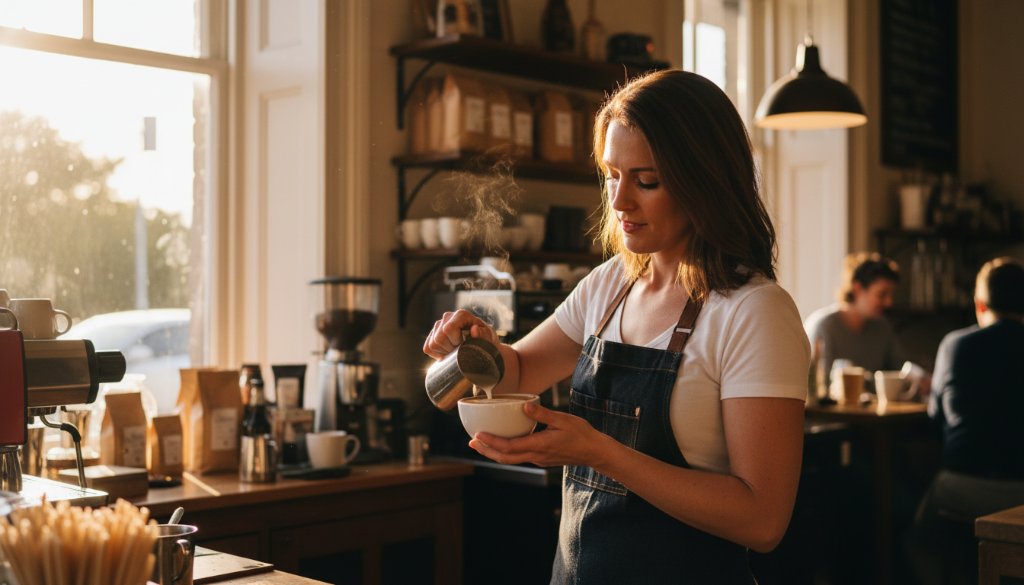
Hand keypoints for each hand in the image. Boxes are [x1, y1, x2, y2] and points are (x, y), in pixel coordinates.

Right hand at [422, 309, 498, 359]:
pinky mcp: (432, 335)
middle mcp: (447, 317)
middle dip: (450, 348)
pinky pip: (428, 348)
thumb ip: (483, 334)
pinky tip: (448, 353)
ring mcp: (438, 325)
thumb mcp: (489, 338)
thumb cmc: (486, 341)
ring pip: (432, 344)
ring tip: (456, 351)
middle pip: (439, 338)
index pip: (448, 329)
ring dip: (445, 352)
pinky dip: (438, 354)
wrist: (481, 346)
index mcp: (461, 315)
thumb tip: (474, 329)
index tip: (464, 345)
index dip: (455, 341)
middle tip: (461, 350)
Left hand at [469, 402, 611, 467]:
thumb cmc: (581, 434)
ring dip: (494, 452)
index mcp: (539, 445)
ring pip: (511, 459)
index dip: (491, 442)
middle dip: (487, 450)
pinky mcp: (541, 459)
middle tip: (471, 443)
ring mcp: (538, 459)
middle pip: (505, 457)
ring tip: (480, 444)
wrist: (594, 452)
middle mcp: (536, 455)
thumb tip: (524, 405)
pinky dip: (506, 452)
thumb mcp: (563, 419)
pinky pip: (519, 457)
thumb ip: (542, 414)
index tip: (477, 435)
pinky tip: (502, 443)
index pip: (509, 446)